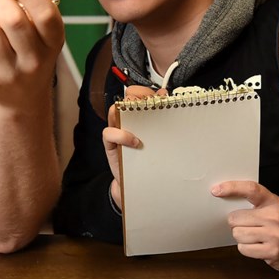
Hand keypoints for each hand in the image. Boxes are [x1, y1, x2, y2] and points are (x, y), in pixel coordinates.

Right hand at [104, 85, 167, 206]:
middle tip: (150, 103)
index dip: (150, 91)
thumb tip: (169, 102)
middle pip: (127, 96)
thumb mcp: (164, 143)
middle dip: (138, 94)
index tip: (164, 96)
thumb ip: (167, 126)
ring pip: (114, 110)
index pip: (141, 94)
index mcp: (142, 117)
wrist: (142, 187)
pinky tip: (135, 141)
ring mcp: (118, 132)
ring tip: (141, 117)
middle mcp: (129, 121)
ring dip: (126, 109)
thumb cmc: (153, 162)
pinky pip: (108, 133)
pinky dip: (121, 134)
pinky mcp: (111, 145)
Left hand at [212, 181, 278, 272]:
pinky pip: (243, 248)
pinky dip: (246, 248)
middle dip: (237, 223)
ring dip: (241, 236)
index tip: (216, 190)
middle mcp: (275, 217)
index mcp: (274, 202)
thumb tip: (224, 198)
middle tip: (248, 225)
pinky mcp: (272, 251)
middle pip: (235, 218)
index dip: (232, 188)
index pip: (251, 189)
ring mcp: (275, 235)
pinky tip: (257, 246)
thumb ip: (254, 202)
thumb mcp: (273, 208)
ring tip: (254, 236)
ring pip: (237, 234)